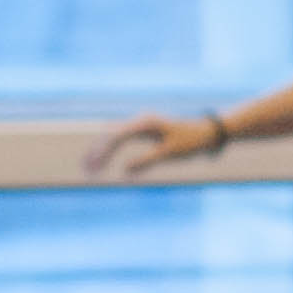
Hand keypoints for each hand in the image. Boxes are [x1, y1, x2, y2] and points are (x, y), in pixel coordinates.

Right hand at [84, 111, 222, 177]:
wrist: (207, 133)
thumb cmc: (191, 142)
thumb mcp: (170, 154)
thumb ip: (147, 161)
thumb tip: (125, 170)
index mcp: (145, 124)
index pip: (117, 137)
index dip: (103, 152)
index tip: (93, 165)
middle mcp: (141, 121)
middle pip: (111, 135)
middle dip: (97, 151)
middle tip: (85, 168)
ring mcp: (141, 125)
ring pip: (114, 137)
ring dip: (102, 150)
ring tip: (89, 166)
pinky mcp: (144, 131)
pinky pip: (122, 139)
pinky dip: (112, 149)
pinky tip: (103, 160)